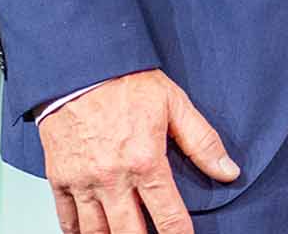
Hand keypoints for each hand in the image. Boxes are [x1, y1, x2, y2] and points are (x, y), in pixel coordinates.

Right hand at [38, 70, 238, 233]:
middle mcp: (112, 179)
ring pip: (95, 233)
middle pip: (128, 233)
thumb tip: (228, 171)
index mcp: (145, 161)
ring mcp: (83, 182)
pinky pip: (66, 220)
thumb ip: (203, 142)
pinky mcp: (59, 180)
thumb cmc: (127, 83)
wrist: (81, 70)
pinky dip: (77, 233)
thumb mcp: (176, 105)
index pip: (168, 214)